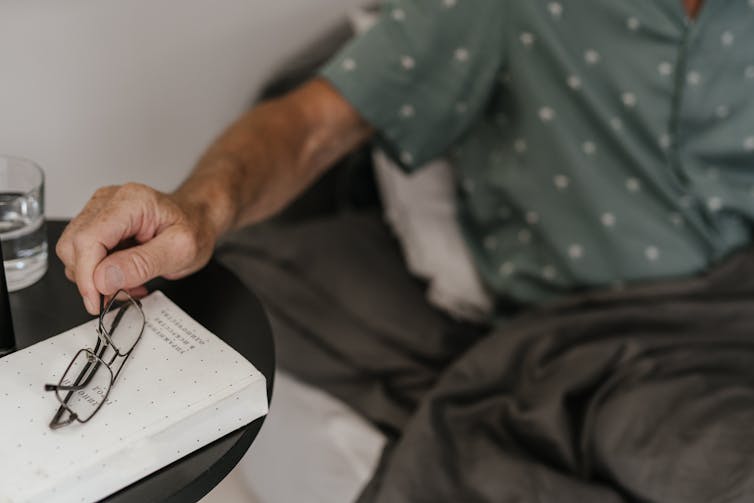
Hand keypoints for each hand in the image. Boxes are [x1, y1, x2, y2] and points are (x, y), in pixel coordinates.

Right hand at [57, 183, 217, 314]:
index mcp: (131, 202)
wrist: (197, 219)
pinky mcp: (97, 224)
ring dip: (94, 278)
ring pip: (72, 251)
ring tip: (128, 283)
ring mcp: (100, 210)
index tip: (96, 301)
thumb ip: (142, 264)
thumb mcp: (181, 251)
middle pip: (73, 245)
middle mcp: (109, 201)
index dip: (87, 275)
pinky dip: (98, 273)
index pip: (88, 239)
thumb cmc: (194, 229)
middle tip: (118, 294)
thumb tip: (103, 279)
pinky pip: (83, 254)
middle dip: (90, 279)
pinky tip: (123, 276)